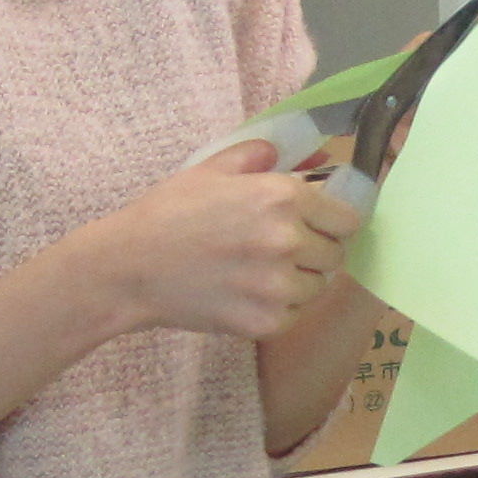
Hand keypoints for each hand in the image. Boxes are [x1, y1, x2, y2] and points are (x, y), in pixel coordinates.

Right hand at [86, 140, 359, 340]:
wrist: (129, 268)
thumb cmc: (167, 214)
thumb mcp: (211, 169)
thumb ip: (261, 156)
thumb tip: (308, 157)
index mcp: (282, 196)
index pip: (348, 218)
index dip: (334, 221)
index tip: (320, 226)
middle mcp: (288, 240)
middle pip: (336, 254)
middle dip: (315, 250)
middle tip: (282, 250)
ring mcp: (277, 286)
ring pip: (316, 287)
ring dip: (298, 281)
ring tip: (260, 272)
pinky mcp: (264, 322)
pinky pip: (294, 315)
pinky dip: (278, 308)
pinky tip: (247, 294)